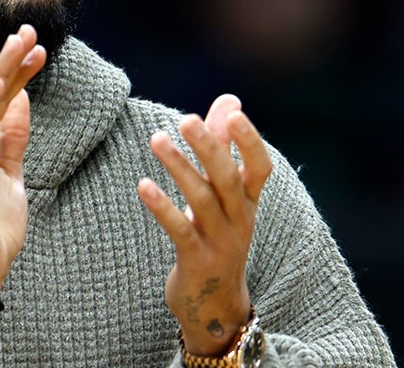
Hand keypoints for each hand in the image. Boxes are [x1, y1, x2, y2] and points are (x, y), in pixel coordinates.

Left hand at [137, 94, 272, 355]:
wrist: (215, 304)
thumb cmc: (218, 235)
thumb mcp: (225, 194)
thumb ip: (225, 146)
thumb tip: (230, 101)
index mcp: (249, 202)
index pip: (260, 167)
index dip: (250, 141)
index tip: (234, 113)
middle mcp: (240, 220)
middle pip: (228, 179)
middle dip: (209, 148)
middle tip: (186, 119)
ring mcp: (221, 243)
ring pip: (202, 200)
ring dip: (179, 168)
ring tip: (156, 139)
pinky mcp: (197, 261)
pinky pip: (181, 230)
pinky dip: (163, 207)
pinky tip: (143, 185)